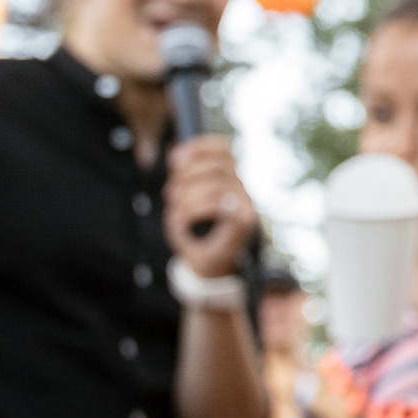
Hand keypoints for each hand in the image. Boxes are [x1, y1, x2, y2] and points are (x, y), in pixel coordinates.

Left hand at [165, 135, 256, 278]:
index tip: (173, 160)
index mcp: (230, 180)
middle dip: (187, 175)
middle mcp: (243, 190)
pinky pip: (219, 204)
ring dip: (187, 196)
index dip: (198, 148)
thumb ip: (183, 179)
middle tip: (170, 194)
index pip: (223, 149)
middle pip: (219, 165)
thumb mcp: (183, 202)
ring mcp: (247, 205)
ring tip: (175, 209)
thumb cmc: (195, 235)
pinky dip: (194, 209)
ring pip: (216, 184)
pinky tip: (182, 218)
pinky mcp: (245, 222)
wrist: (207, 269)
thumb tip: (176, 154)